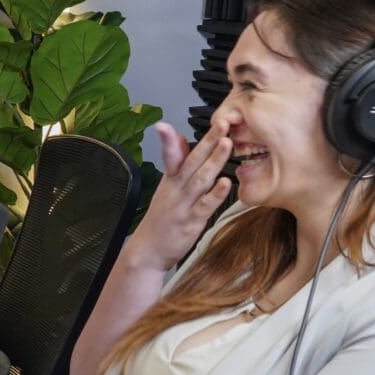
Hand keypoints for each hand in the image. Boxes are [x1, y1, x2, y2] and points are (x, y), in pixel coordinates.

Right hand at [129, 119, 235, 271]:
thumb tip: (181, 139)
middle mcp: (175, 190)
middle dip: (208, 142)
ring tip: (227, 144)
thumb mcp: (165, 189)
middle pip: (192, 162)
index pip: (173, 155)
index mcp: (170, 181)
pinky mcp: (190, 222)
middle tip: (222, 124)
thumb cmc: (160, 220)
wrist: (147, 252)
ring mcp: (183, 205)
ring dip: (214, 161)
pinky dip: (215, 194)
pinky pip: (204, 206)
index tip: (178, 123)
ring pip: (200, 179)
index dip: (174, 138)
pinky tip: (225, 183)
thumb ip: (175, 163)